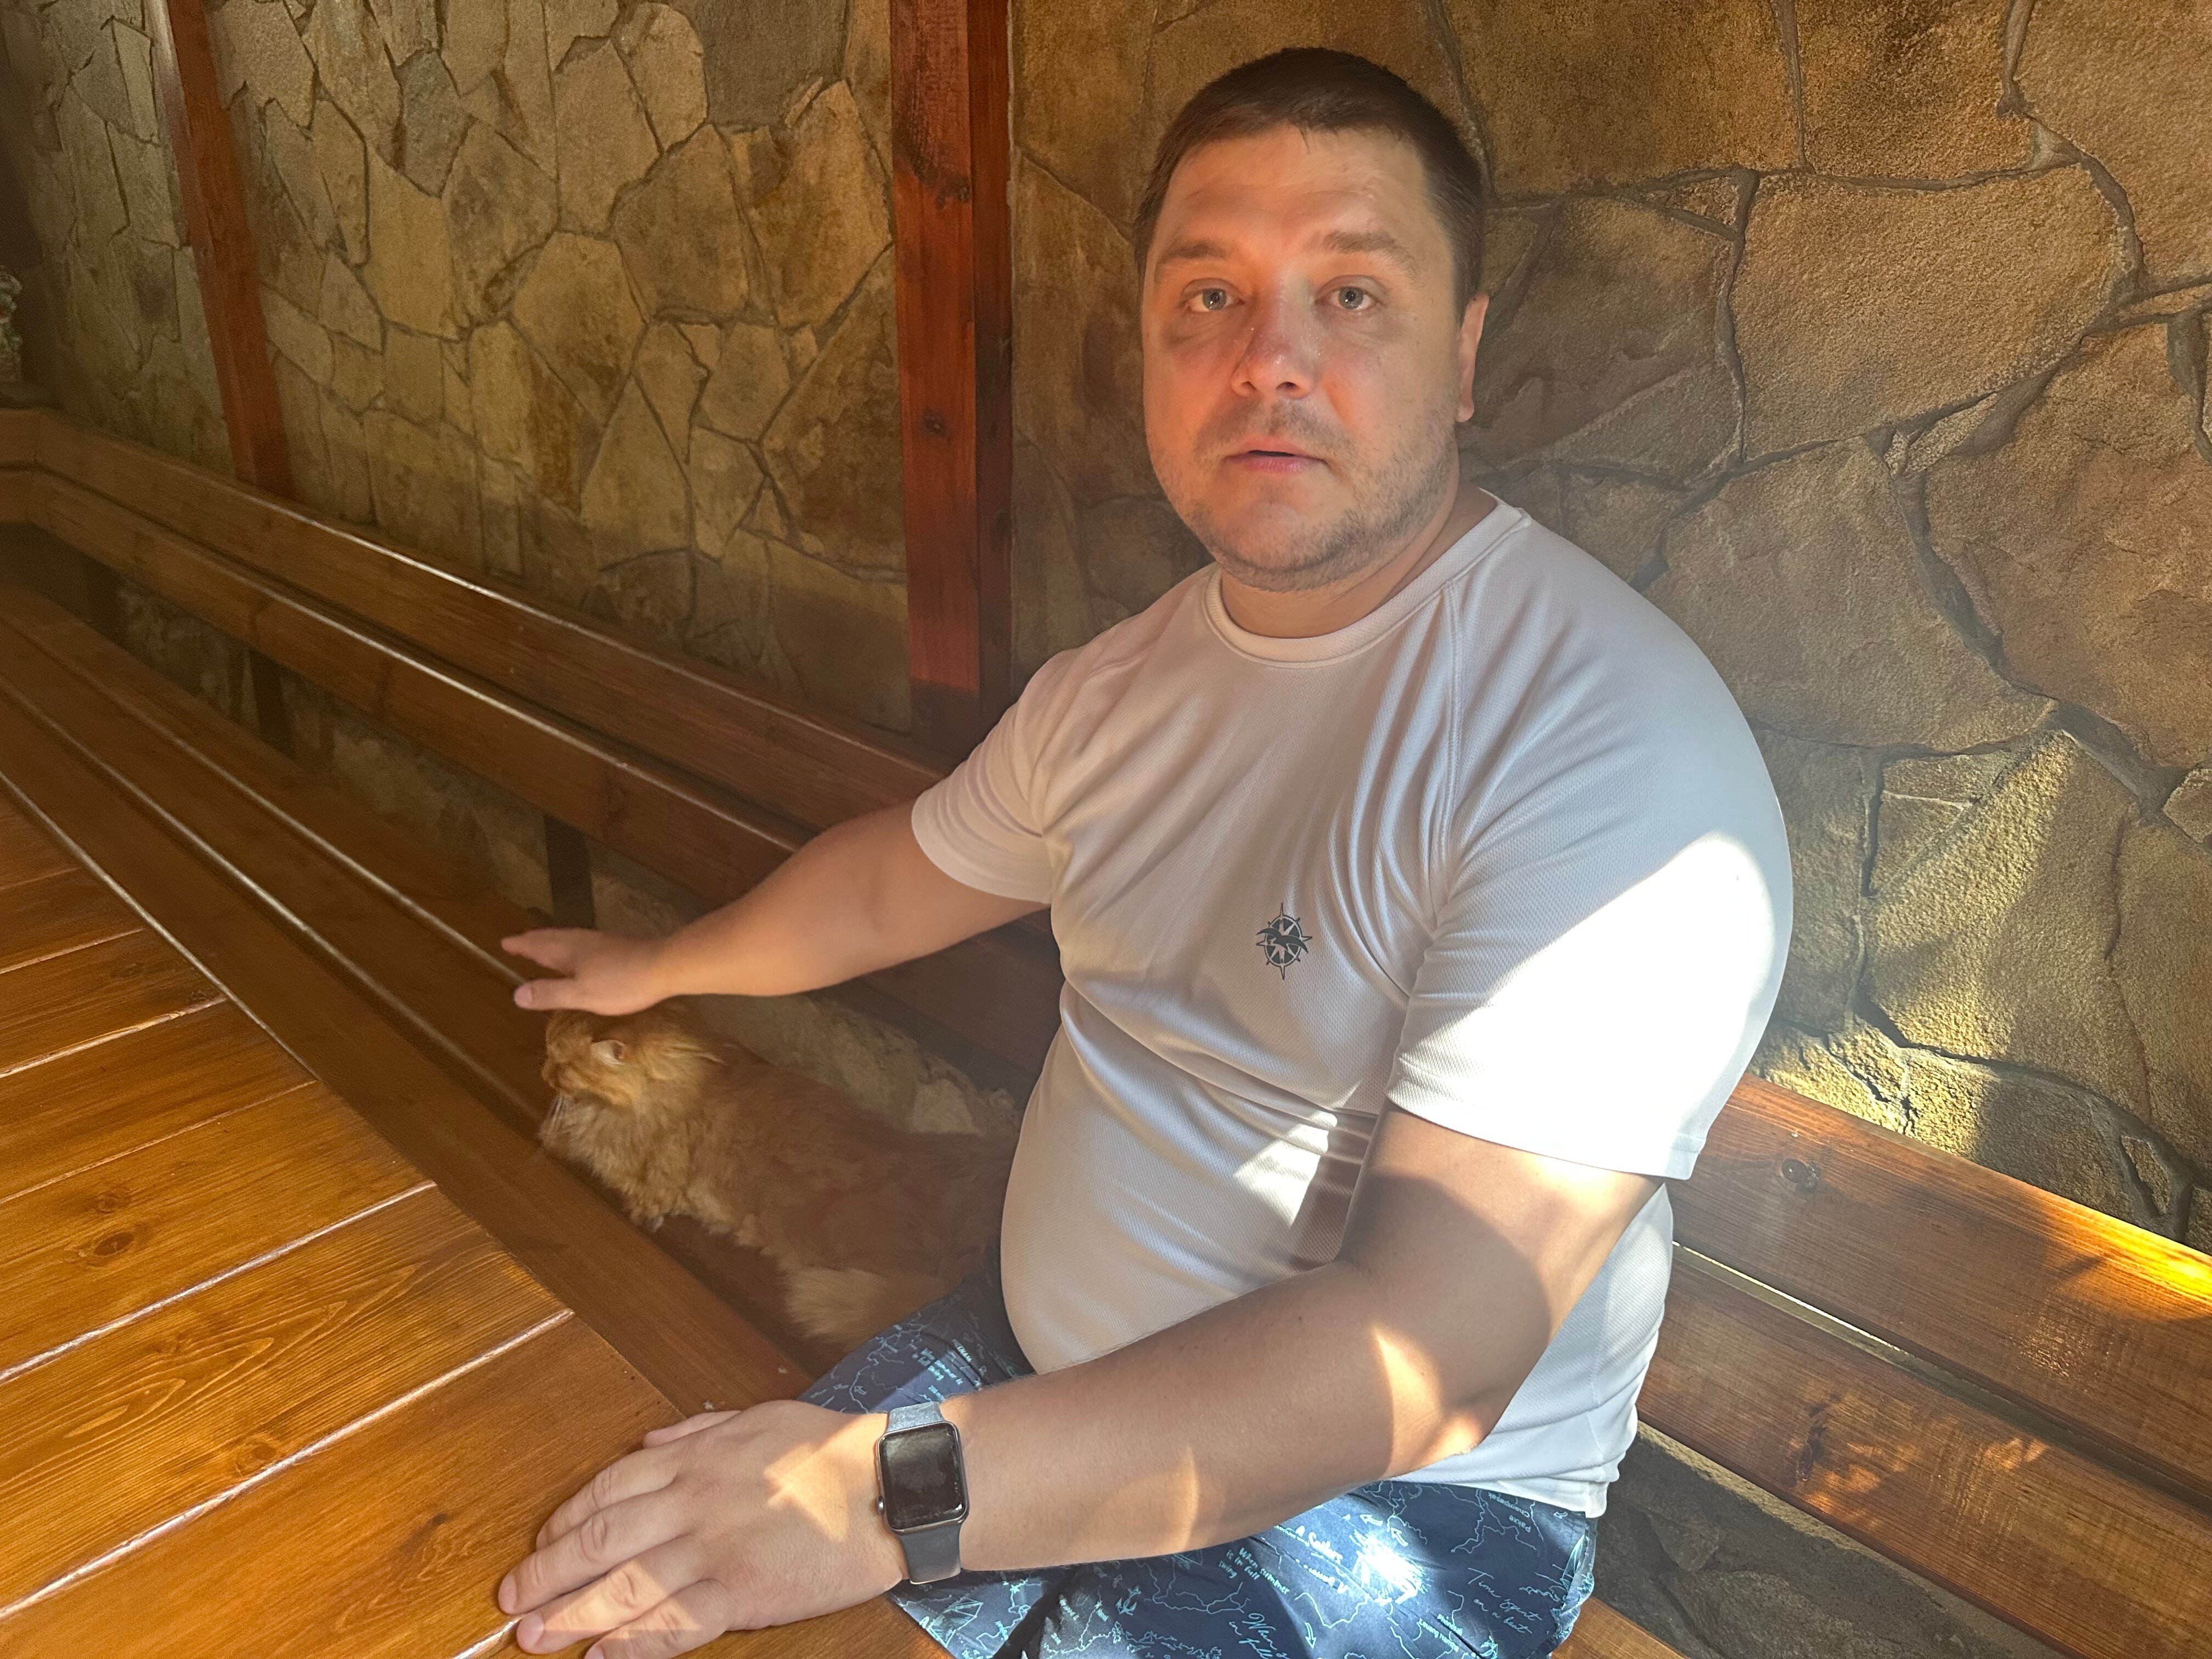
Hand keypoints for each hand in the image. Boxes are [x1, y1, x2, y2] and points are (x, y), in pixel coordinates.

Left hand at [496, 1400, 905, 1656]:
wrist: (886, 1485)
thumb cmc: (828, 1448)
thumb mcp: (757, 1418)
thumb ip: (696, 1431)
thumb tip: (644, 1445)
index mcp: (695, 1458)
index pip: (609, 1489)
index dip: (565, 1518)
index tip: (540, 1540)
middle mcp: (693, 1503)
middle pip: (601, 1539)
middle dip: (548, 1572)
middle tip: (511, 1600)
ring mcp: (714, 1552)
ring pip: (624, 1586)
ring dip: (571, 1614)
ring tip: (533, 1637)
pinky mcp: (741, 1596)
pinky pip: (673, 1625)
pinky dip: (630, 1645)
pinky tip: (599, 1657)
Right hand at [502, 928, 669, 1013]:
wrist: (663, 966)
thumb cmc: (621, 982)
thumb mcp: (581, 993)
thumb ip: (549, 993)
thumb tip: (516, 993)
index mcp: (568, 951)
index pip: (538, 946)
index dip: (521, 945)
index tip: (505, 942)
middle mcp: (582, 941)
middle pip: (552, 938)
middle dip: (534, 940)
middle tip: (520, 940)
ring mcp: (601, 942)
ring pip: (568, 939)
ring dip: (552, 941)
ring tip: (545, 945)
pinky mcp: (617, 947)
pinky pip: (583, 944)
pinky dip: (571, 947)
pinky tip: (581, 955)